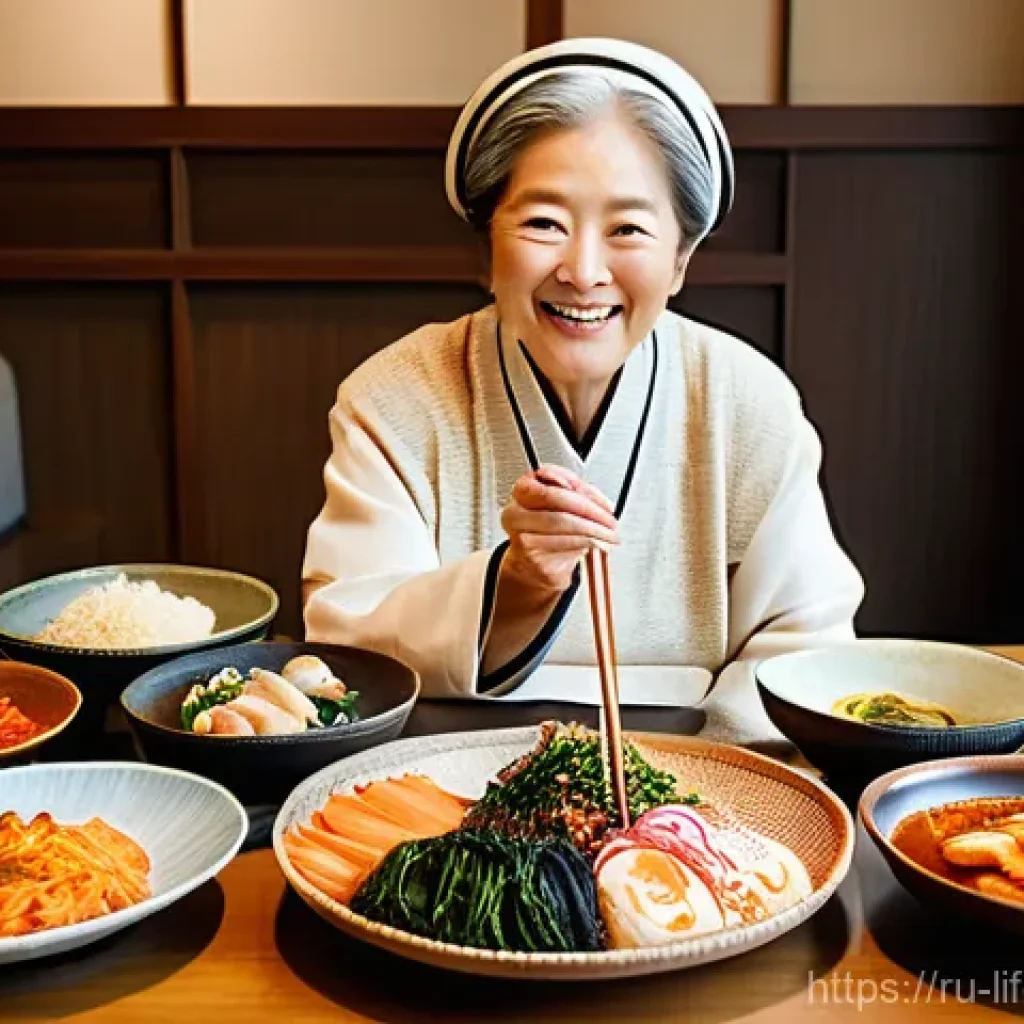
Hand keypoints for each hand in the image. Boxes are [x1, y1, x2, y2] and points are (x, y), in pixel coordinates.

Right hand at [499, 464, 618, 595]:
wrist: (536, 564)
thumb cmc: (550, 529)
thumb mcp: (564, 504)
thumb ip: (577, 491)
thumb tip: (593, 496)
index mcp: (522, 491)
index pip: (545, 476)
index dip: (569, 481)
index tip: (591, 493)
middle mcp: (515, 511)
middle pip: (554, 498)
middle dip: (588, 507)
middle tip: (609, 517)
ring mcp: (520, 534)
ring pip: (562, 522)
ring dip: (594, 528)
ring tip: (610, 533)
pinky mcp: (531, 554)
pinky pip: (564, 542)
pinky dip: (587, 542)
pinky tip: (598, 542)